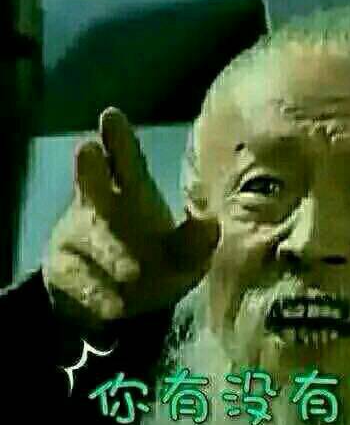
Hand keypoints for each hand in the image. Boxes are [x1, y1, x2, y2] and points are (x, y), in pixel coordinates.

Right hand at [42, 107, 217, 324]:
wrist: (116, 301)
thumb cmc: (156, 262)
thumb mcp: (185, 256)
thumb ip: (196, 241)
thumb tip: (211, 223)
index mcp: (131, 193)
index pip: (124, 160)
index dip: (118, 140)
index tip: (112, 117)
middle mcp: (98, 206)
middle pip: (92, 182)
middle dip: (91, 168)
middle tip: (88, 150)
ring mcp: (75, 237)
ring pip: (92, 239)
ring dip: (111, 253)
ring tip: (132, 273)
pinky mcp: (62, 270)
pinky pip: (83, 282)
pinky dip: (101, 294)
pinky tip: (117, 307)